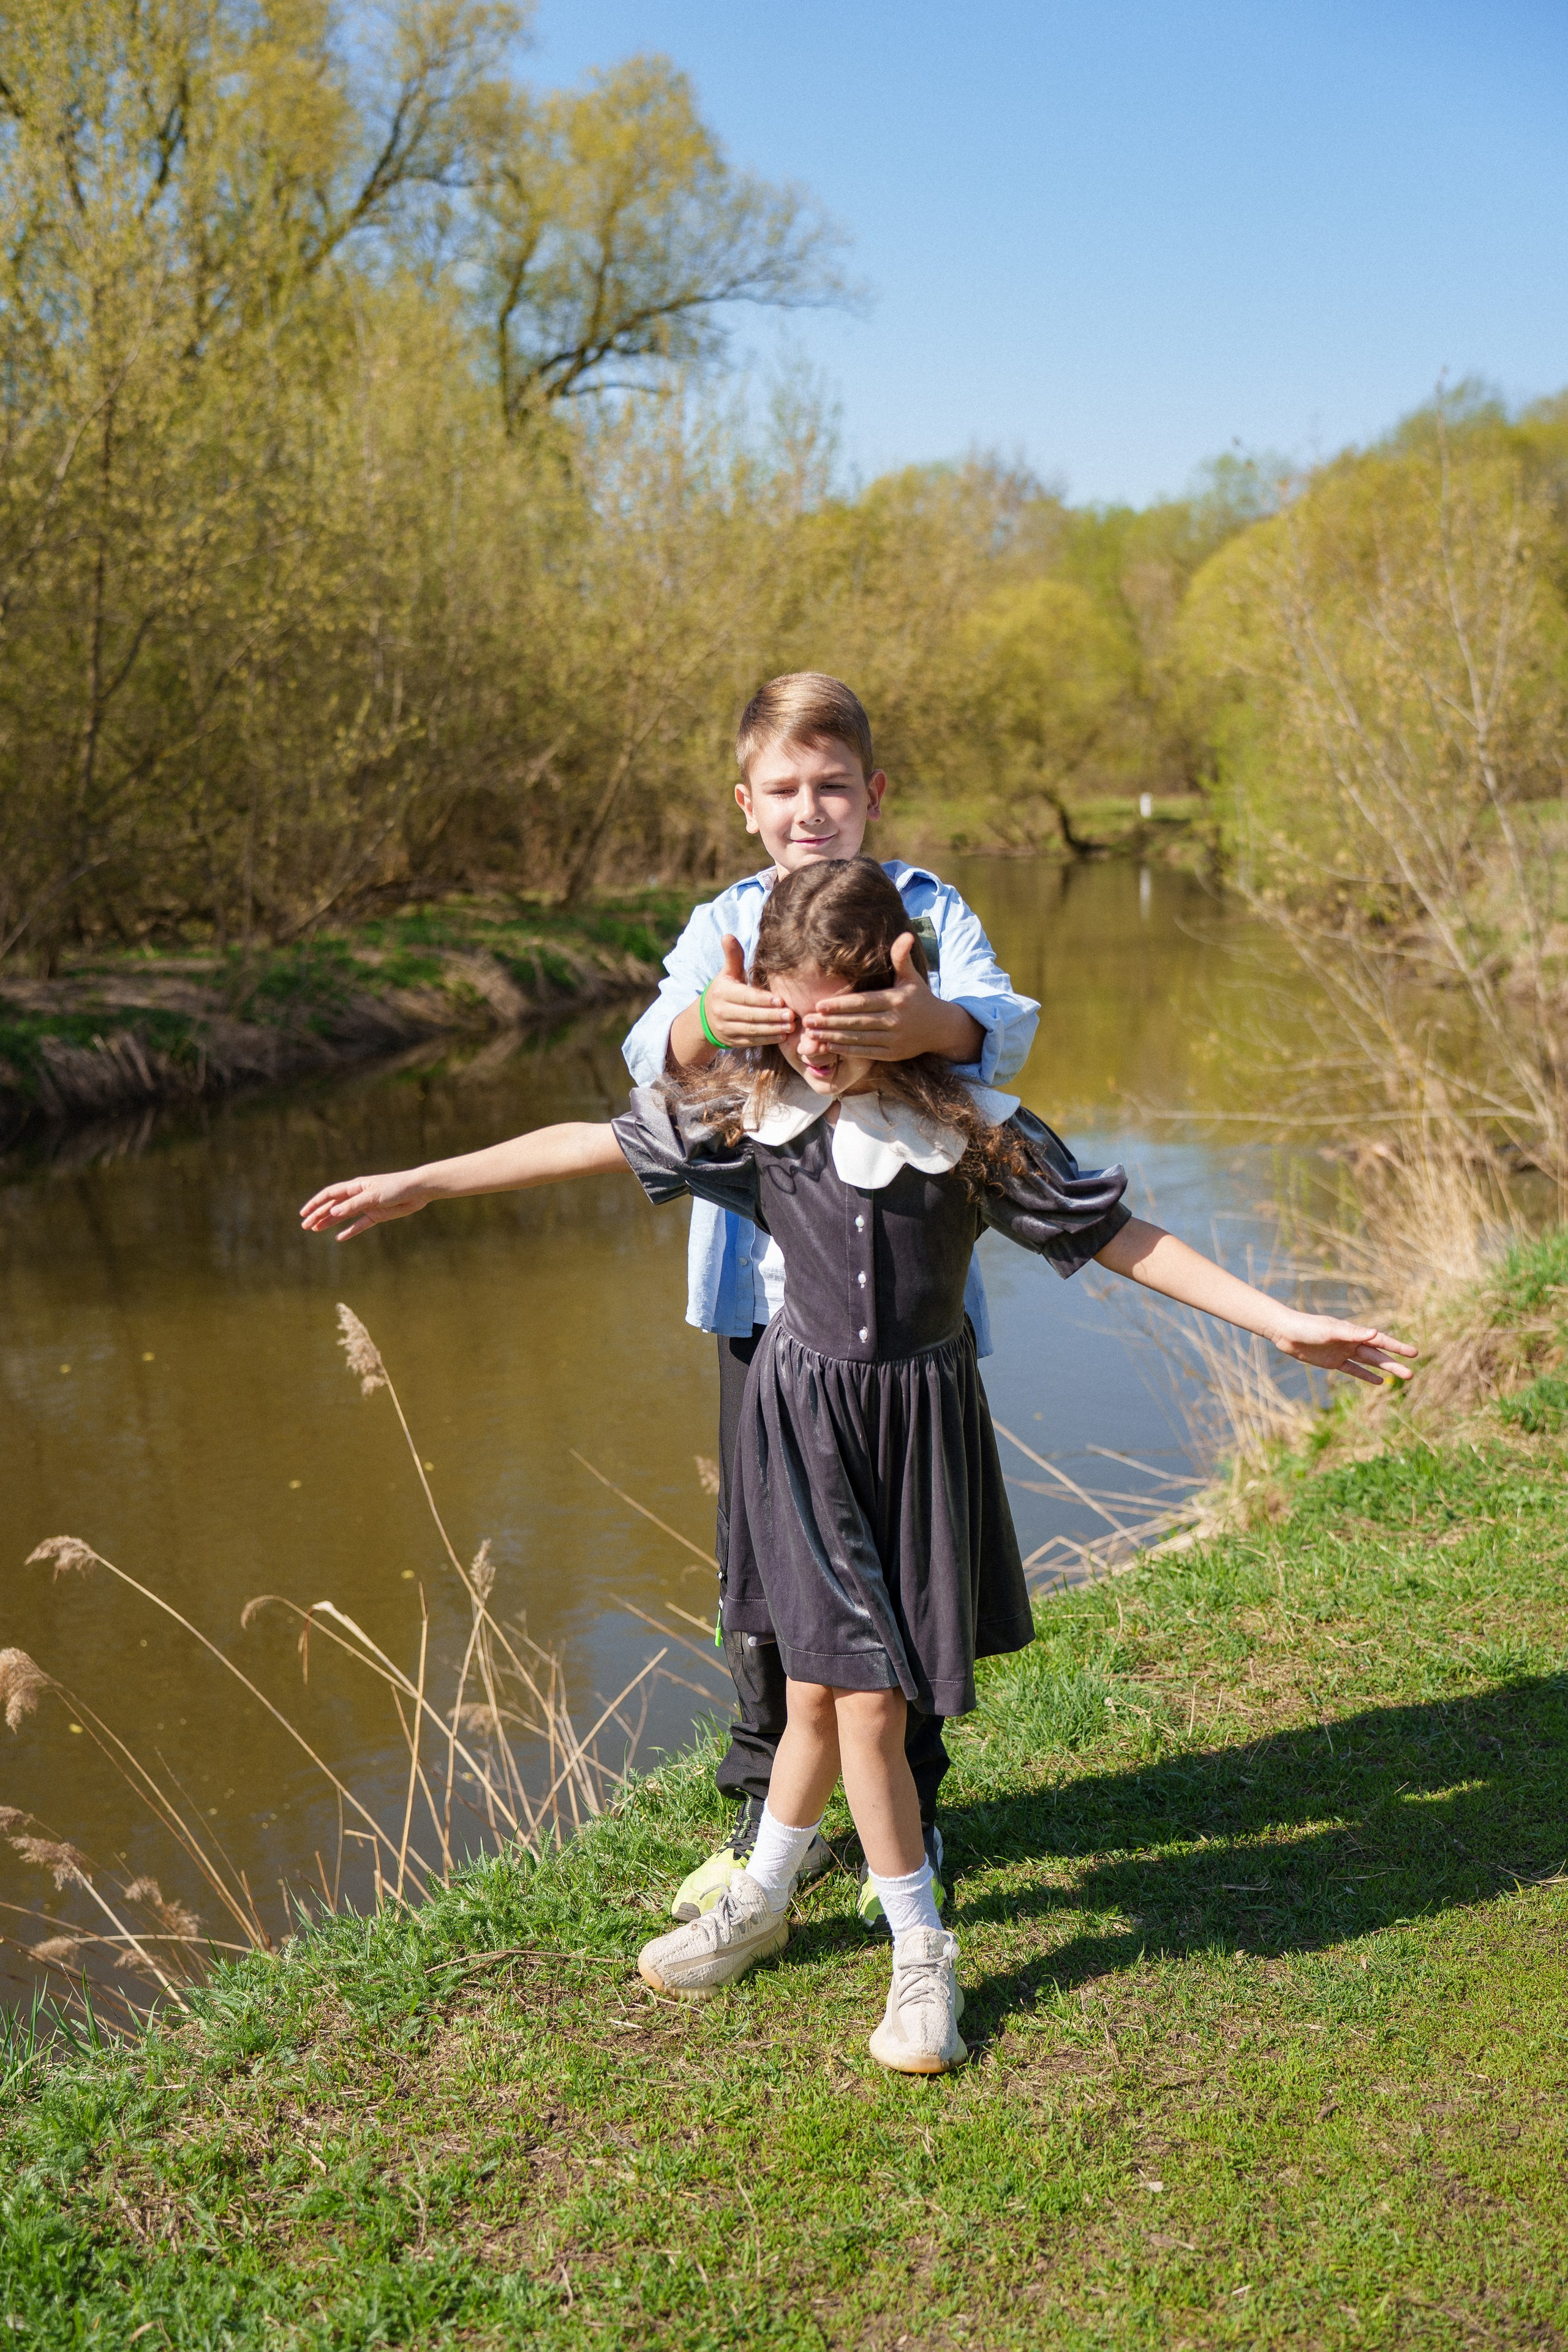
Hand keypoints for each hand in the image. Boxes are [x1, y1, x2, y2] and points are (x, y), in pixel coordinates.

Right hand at [299, 1170, 429, 1242]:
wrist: (417, 1191)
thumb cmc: (395, 1187)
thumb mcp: (373, 1196)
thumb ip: (353, 1204)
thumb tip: (333, 1211)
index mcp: (355, 1186)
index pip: (330, 1194)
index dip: (315, 1203)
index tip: (303, 1213)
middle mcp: (358, 1195)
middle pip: (334, 1206)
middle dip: (319, 1214)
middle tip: (306, 1226)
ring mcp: (366, 1206)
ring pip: (343, 1215)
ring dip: (330, 1222)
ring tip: (316, 1229)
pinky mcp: (376, 1215)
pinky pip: (359, 1225)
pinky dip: (349, 1231)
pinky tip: (339, 1238)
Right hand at [696, 933, 795, 1048]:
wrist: (705, 1017)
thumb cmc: (725, 989)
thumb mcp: (727, 972)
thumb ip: (732, 956)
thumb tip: (728, 935)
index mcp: (722, 993)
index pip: (745, 997)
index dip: (763, 1000)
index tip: (781, 1000)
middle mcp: (721, 1012)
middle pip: (750, 1015)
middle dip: (772, 1016)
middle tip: (792, 1015)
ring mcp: (726, 1029)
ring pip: (752, 1030)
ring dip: (772, 1029)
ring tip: (791, 1026)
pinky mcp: (731, 1041)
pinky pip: (751, 1041)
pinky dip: (767, 1039)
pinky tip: (782, 1036)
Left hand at [800, 933, 980, 1062]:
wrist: (940, 1028)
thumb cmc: (920, 998)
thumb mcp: (912, 977)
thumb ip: (902, 957)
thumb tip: (905, 934)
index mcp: (896, 1000)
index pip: (863, 1003)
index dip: (840, 1005)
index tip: (819, 1005)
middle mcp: (895, 1021)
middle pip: (856, 1022)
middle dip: (829, 1022)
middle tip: (806, 1020)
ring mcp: (893, 1040)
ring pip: (858, 1038)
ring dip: (833, 1037)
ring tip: (811, 1034)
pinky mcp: (892, 1054)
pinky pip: (865, 1052)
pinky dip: (846, 1050)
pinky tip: (829, 1045)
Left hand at [1271, 1313, 1417, 1385]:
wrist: (1286, 1332)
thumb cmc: (1307, 1327)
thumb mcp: (1330, 1330)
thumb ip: (1352, 1333)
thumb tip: (1375, 1333)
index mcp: (1353, 1332)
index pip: (1380, 1340)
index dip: (1397, 1347)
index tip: (1414, 1353)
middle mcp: (1352, 1342)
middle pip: (1378, 1355)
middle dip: (1395, 1363)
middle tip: (1412, 1374)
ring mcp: (1343, 1352)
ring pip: (1369, 1363)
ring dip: (1385, 1370)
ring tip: (1403, 1376)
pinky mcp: (1333, 1362)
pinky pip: (1353, 1370)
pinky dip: (1366, 1376)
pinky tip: (1379, 1382)